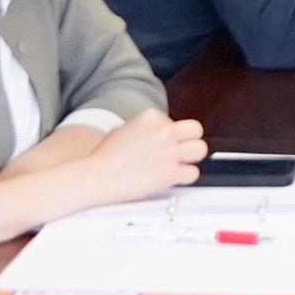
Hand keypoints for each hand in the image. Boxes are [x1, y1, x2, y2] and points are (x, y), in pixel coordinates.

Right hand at [83, 109, 208, 206]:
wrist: (95, 178)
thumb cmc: (104, 157)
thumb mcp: (124, 128)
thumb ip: (146, 127)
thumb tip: (159, 130)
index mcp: (151, 117)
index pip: (173, 121)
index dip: (168, 134)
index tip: (158, 144)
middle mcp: (164, 131)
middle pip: (195, 130)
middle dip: (188, 140)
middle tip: (179, 150)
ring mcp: (169, 152)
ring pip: (200, 149)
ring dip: (191, 157)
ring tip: (180, 163)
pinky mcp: (170, 173)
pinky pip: (193, 173)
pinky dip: (185, 177)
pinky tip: (174, 178)